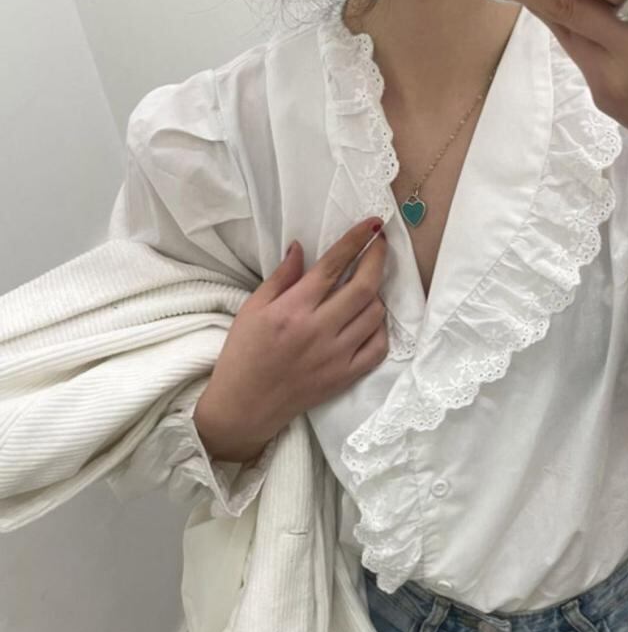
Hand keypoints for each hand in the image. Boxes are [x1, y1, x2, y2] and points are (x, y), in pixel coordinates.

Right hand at [195, 219, 388, 464]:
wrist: (245, 407)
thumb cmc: (244, 355)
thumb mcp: (253, 308)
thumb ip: (281, 277)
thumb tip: (301, 247)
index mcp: (294, 309)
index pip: (334, 265)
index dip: (356, 240)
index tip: (371, 224)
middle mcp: (319, 331)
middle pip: (364, 287)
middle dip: (378, 258)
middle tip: (380, 244)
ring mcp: (336, 357)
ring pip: (375, 315)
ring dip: (377, 294)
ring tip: (368, 285)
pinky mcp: (344, 378)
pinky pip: (377, 349)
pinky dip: (380, 329)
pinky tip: (370, 320)